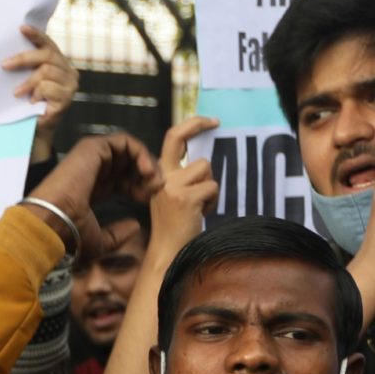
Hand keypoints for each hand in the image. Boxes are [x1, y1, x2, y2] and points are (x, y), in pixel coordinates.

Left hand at [5, 25, 78, 136]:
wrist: (34, 129)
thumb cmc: (28, 103)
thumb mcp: (26, 80)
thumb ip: (26, 66)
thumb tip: (7, 54)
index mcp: (59, 62)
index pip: (48, 44)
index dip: (36, 35)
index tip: (21, 28)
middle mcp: (68, 71)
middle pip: (47, 56)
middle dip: (23, 58)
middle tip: (4, 65)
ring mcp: (70, 85)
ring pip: (46, 71)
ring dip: (28, 82)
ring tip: (17, 93)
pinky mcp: (67, 99)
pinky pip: (47, 87)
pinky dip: (36, 93)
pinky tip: (32, 102)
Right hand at [28, 129, 158, 251]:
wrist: (54, 221)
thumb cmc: (70, 233)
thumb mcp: (99, 242)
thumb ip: (117, 235)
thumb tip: (135, 226)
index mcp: (93, 187)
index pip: (123, 180)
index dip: (140, 187)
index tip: (148, 200)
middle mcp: (93, 170)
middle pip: (129, 164)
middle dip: (147, 175)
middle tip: (156, 188)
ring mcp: (92, 157)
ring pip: (130, 151)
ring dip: (147, 163)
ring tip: (153, 180)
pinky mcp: (94, 147)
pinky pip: (125, 142)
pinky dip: (141, 153)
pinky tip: (146, 171)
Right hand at [147, 116, 221, 264]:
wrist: (167, 252)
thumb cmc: (175, 227)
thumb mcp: (173, 196)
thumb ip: (182, 178)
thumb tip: (204, 161)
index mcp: (158, 175)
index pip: (170, 139)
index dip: (190, 125)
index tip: (209, 122)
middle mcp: (161, 176)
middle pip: (178, 137)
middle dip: (197, 123)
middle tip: (216, 121)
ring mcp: (172, 186)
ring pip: (205, 168)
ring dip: (209, 186)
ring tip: (200, 205)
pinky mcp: (185, 197)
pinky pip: (212, 187)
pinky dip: (212, 201)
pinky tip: (201, 213)